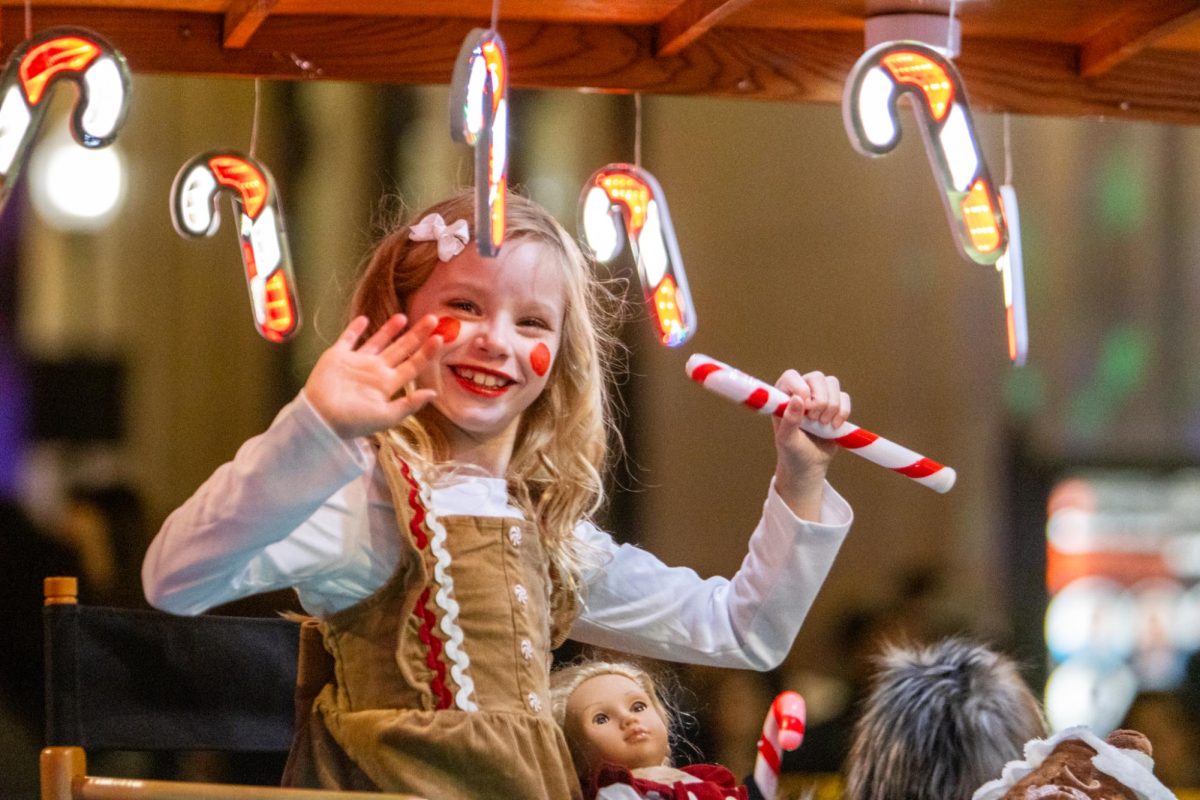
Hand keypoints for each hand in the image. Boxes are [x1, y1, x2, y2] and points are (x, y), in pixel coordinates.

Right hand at [305, 314, 441, 438]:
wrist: (320, 419)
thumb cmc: (353, 421)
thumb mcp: (387, 417)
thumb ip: (410, 404)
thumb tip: (434, 393)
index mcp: (387, 384)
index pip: (412, 365)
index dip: (426, 353)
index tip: (439, 338)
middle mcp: (375, 371)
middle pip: (400, 349)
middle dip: (416, 335)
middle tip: (433, 319)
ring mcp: (357, 362)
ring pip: (377, 342)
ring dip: (389, 330)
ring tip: (404, 317)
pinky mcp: (337, 356)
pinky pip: (348, 339)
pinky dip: (355, 329)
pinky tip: (364, 319)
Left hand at [771, 370, 851, 518]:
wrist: (809, 465)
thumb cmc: (791, 452)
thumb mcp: (786, 440)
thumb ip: (789, 421)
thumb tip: (797, 399)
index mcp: (783, 395)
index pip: (792, 376)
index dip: (801, 389)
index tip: (805, 409)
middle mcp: (801, 390)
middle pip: (817, 377)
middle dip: (820, 400)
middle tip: (814, 420)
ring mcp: (819, 395)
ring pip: (833, 383)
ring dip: (832, 406)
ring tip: (822, 424)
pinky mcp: (835, 404)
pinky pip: (845, 397)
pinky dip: (843, 412)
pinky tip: (834, 426)